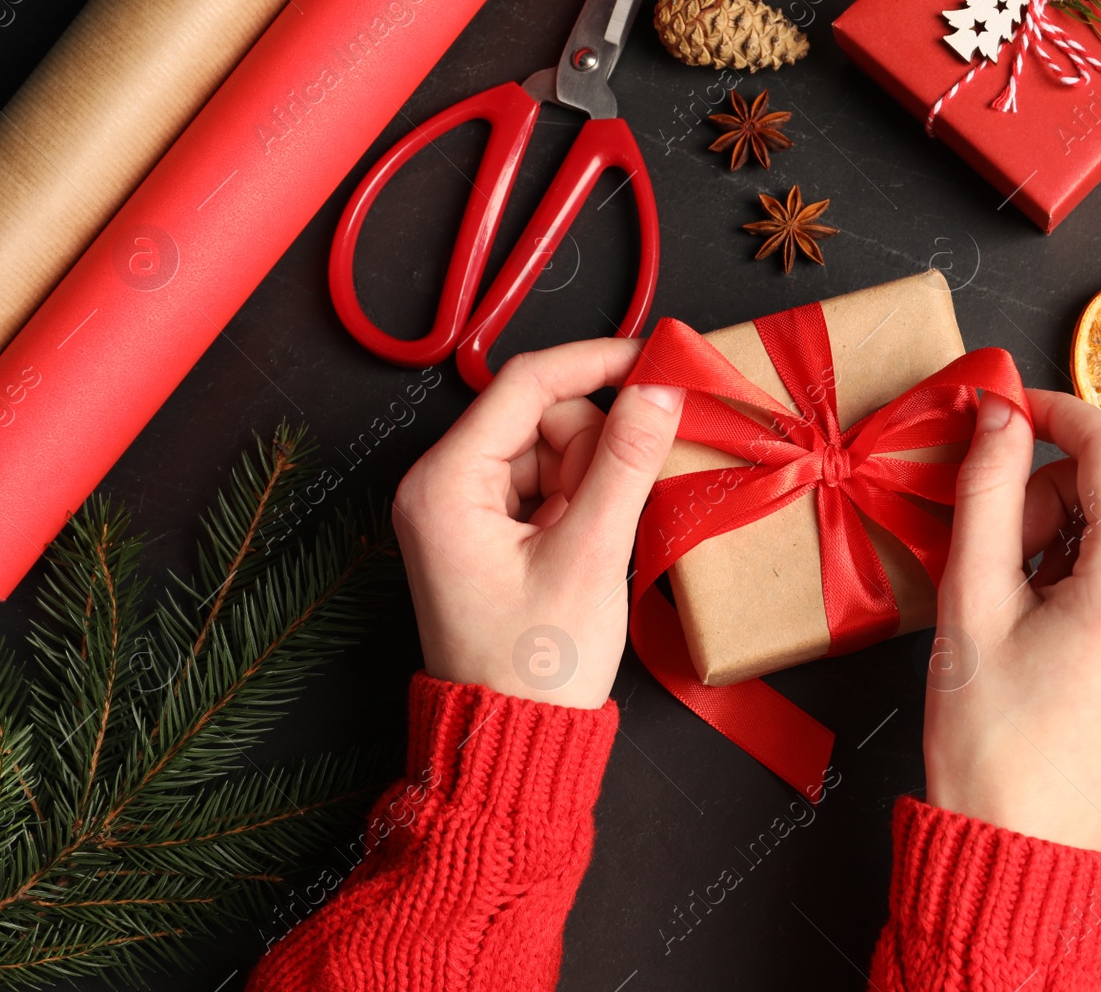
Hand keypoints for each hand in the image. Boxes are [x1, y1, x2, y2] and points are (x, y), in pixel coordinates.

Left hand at [392, 340, 682, 709]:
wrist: (514, 740)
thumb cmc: (536, 665)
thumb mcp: (590, 555)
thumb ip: (626, 463)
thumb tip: (659, 389)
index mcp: (444, 483)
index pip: (526, 382)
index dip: (597, 362)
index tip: (659, 360)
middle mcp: (440, 484)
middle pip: (541, 415)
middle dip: (591, 451)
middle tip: (604, 517)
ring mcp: (461, 507)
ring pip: (550, 447)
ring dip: (589, 482)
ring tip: (588, 547)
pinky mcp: (485, 529)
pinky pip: (546, 483)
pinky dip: (579, 503)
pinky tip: (583, 548)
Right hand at [924, 389, 1100, 850]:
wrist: (1020, 838)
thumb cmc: (990, 739)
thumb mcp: (971, 599)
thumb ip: (984, 489)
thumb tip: (996, 415)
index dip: (1055, 412)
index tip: (1005, 411)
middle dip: (1060, 480)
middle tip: (998, 531)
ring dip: (1077, 523)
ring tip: (1018, 587)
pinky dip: (1098, 562)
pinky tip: (1048, 609)